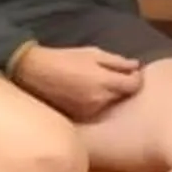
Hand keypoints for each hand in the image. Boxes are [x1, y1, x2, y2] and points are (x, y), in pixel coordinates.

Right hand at [14, 45, 142, 121]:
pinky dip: (96, 102)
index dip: (136, 77)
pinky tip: (85, 92)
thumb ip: (117, 62)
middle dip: (121, 86)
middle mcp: (99, 100)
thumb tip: (136, 66)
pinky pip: (97, 110)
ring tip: (94, 83)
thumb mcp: (93, 54)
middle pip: (123, 96)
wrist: (35, 72)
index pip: (134, 85)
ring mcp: (89, 111)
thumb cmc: (65, 59)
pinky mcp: (80, 118)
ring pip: (110, 104)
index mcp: (104, 82)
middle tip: (110, 75)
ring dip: (108, 95)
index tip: (131, 72)